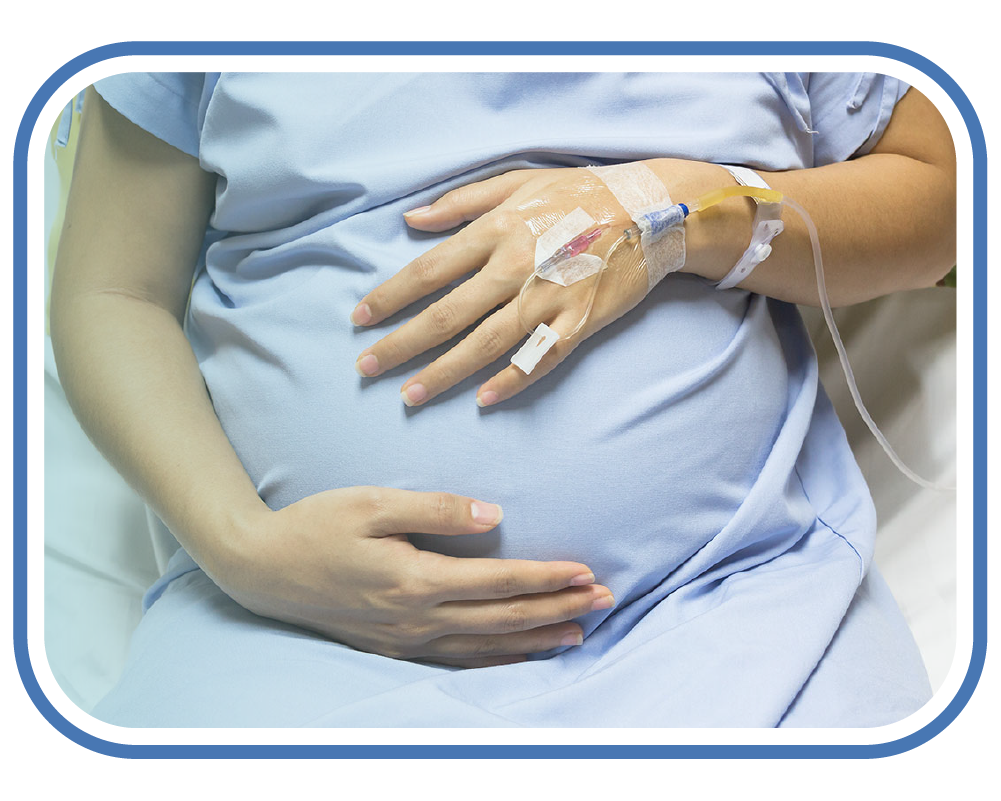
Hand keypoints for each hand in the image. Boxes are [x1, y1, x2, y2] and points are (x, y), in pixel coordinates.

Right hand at [217, 486, 612, 666]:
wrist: (262, 569)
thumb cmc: (316, 526)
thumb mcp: (372, 503)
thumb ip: (437, 509)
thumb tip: (495, 517)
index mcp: (415, 579)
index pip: (498, 582)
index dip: (546, 578)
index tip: (586, 573)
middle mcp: (416, 618)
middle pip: (503, 618)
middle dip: (558, 610)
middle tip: (604, 601)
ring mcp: (404, 640)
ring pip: (486, 647)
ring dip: (536, 640)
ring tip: (578, 634)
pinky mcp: (393, 648)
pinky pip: (458, 661)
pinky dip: (496, 661)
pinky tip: (518, 656)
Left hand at [350, 167, 648, 406]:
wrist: (653, 210)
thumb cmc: (581, 193)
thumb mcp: (518, 182)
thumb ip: (462, 202)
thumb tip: (411, 219)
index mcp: (496, 230)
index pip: (428, 270)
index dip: (390, 297)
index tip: (359, 319)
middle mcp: (515, 266)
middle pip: (446, 314)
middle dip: (401, 344)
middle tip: (367, 367)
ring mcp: (548, 298)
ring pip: (485, 343)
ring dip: (444, 373)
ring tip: (410, 395)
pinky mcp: (579, 322)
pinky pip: (539, 358)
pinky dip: (512, 380)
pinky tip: (484, 400)